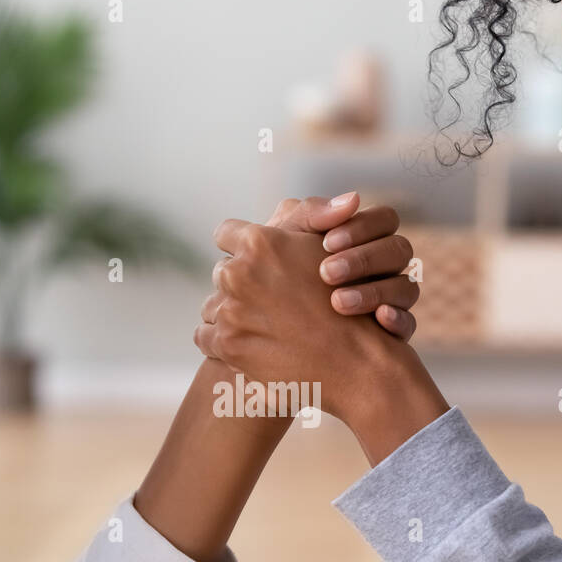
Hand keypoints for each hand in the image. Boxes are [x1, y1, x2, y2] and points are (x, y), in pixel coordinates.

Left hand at [195, 213, 402, 427]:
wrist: (357, 365)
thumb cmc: (351, 303)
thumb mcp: (332, 249)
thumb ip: (316, 217)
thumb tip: (345, 196)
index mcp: (260, 243)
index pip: (225, 234)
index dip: (241, 247)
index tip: (254, 262)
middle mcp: (238, 273)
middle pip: (222, 273)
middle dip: (240, 285)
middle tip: (267, 300)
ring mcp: (230, 311)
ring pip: (212, 306)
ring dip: (229, 314)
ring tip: (261, 326)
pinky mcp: (227, 345)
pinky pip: (204, 336)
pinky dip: (220, 342)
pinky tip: (249, 345)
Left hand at [258, 192, 419, 339]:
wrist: (265, 318)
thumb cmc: (277, 268)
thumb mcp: (285, 236)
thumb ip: (312, 213)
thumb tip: (353, 199)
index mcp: (366, 237)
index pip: (385, 219)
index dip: (363, 227)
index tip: (327, 243)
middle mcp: (385, 266)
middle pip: (399, 250)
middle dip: (364, 260)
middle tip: (326, 273)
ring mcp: (392, 298)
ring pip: (406, 287)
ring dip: (375, 292)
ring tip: (337, 303)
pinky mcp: (390, 332)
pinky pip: (409, 325)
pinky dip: (398, 321)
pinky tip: (378, 319)